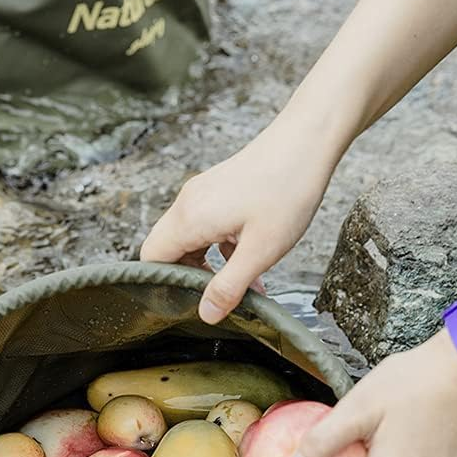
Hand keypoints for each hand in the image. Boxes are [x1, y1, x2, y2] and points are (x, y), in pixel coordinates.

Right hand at [139, 121, 334, 322]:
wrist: (306, 143)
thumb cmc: (286, 191)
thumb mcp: (260, 251)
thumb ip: (229, 287)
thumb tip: (206, 314)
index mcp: (189, 218)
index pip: (151, 259)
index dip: (163, 285)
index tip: (190, 304)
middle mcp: (187, 203)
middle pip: (166, 250)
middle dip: (189, 277)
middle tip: (219, 297)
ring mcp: (201, 194)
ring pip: (189, 239)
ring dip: (209, 264)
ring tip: (242, 284)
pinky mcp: (217, 190)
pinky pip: (205, 225)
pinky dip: (221, 246)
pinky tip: (250, 259)